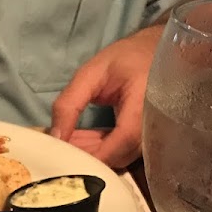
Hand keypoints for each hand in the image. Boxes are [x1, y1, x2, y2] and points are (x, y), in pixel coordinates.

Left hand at [50, 25, 162, 168]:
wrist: (156, 52)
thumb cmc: (126, 58)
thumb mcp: (91, 72)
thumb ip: (69, 103)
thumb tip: (55, 138)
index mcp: (145, 102)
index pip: (123, 140)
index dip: (94, 154)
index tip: (65, 156)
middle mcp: (154, 124)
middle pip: (119, 156)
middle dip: (86, 156)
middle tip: (60, 147)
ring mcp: (152, 134)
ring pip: (118, 158)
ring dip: (91, 153)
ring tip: (69, 139)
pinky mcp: (146, 139)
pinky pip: (121, 152)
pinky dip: (99, 149)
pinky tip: (81, 140)